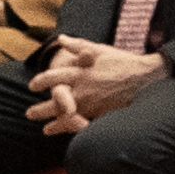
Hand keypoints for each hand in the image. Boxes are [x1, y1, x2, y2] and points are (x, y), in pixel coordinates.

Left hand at [29, 37, 166, 129]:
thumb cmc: (122, 61)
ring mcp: (92, 103)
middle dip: (41, 109)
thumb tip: (60, 39)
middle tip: (29, 113)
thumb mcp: (98, 49)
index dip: (42, 82)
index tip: (32, 86)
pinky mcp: (101, 113)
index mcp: (81, 72)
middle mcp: (83, 88)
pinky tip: (68, 134)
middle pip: (56, 101)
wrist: (145, 78)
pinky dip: (72, 129)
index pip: (54, 77)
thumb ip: (78, 45)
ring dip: (54, 122)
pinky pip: (82, 123)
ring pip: (67, 115)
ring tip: (44, 129)